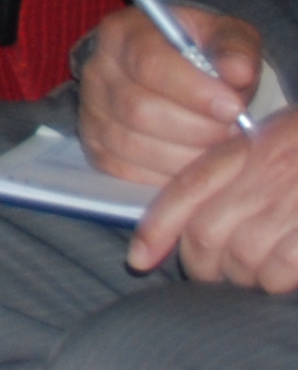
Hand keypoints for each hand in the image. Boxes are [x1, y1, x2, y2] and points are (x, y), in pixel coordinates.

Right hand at [83, 0, 262, 189]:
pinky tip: (194, 162)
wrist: (179, 77)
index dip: (194, 91)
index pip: (149, 64)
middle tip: (233, 132)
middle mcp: (97, 70)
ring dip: (186, 155)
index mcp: (123, 32)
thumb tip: (237, 72)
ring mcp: (91, 111)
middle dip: (197, 129)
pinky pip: (127, 171)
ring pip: (133, 145)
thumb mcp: (225, 37)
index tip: (234, 108)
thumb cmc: (203, 55)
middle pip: (139, 110)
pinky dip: (167, 175)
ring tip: (217, 147)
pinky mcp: (96, 147)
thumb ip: (236, 48)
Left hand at [131, 109, 297, 287]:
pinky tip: (282, 275)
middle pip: (206, 234)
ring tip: (249, 274)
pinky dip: (275, 281)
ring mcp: (293, 203)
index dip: (156, 228)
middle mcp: (264, 176)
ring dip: (240, 276)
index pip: (186, 189)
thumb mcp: (267, 141)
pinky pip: (282, 271)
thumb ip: (229, 171)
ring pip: (241, 258)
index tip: (138, 257)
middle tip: (210, 272)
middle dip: (200, 264)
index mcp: (244, 150)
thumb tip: (190, 220)